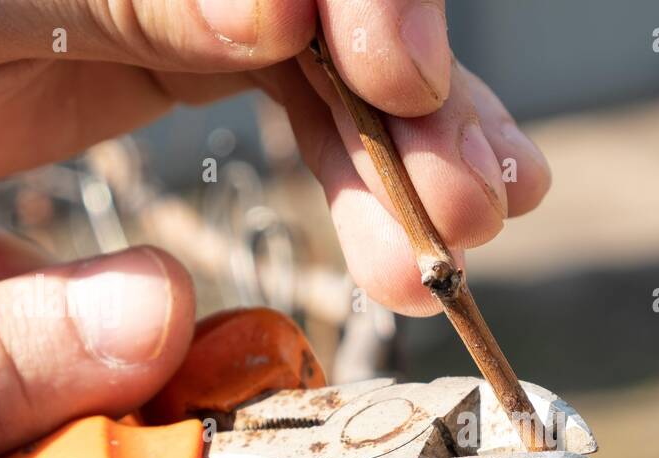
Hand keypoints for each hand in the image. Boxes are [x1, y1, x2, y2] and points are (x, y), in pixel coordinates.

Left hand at [0, 0, 550, 314]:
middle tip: (464, 208)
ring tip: (468, 234)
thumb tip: (279, 13)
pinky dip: (365, 163)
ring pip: (345, 53)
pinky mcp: (190, 47)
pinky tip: (411, 220)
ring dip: (414, 155)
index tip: (399, 77)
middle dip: (420, 102)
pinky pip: (308, 99)